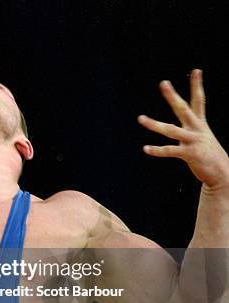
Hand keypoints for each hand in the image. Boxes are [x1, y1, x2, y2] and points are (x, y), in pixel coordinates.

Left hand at [137, 69, 228, 190]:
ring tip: (140, 118)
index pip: (199, 100)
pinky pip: (170, 151)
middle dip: (173, 96)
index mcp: (200, 124)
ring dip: (154, 124)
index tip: (196, 70)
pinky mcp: (190, 154)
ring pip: (170, 130)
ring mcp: (193, 141)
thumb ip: (191, 128)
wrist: (223, 173)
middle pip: (183, 109)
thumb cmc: (208, 154)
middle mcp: (197, 129)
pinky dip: (157, 150)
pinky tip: (145, 148)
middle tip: (163, 83)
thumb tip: (180, 123)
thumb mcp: (202, 137)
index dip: (197, 85)